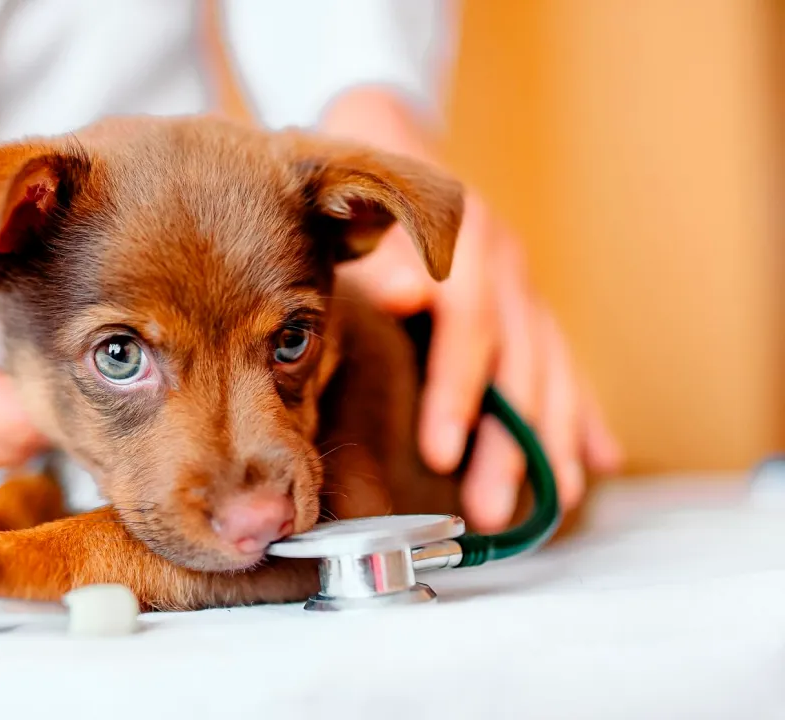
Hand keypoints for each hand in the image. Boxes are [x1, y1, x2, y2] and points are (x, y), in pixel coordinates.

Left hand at [340, 193, 622, 530]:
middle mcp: (504, 266)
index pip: (468, 330)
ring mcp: (523, 285)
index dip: (456, 393)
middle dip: (508, 444)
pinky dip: (582, 410)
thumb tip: (406, 294)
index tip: (439, 451)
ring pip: (551, 370)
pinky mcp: (527, 301)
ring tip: (557, 503)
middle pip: (518, 365)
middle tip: (491, 510)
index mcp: (464, 245)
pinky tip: (601, 458)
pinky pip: (563, 361)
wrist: (386, 135)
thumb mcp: (361, 204)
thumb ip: (383, 253)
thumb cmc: (360, 180)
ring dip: (553, 441)